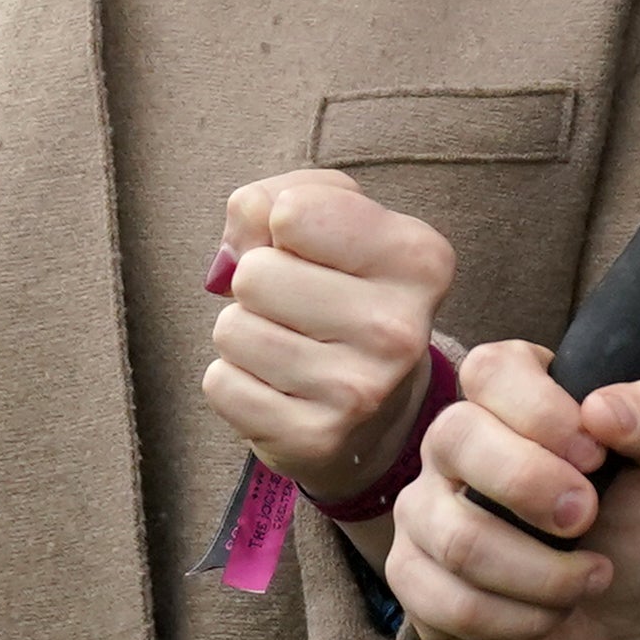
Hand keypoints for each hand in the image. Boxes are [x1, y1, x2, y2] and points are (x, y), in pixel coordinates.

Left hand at [202, 168, 454, 508]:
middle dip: (258, 283)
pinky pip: (220, 384)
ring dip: (245, 332)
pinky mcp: (314, 441)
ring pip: (232, 329)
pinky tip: (279, 386)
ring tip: (290, 345)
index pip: (293, 212)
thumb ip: (276, 198)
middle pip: (254, 273)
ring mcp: (360, 392)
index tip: (316, 252)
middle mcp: (400, 329)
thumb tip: (235, 244)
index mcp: (419, 259)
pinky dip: (235, 379)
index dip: (285, 224)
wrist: (376, 410)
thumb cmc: (343, 289)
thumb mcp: (331, 220)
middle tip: (297, 307)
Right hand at [389, 339, 639, 639]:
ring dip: (545, 573)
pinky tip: (549, 615)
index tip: (596, 454)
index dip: (541, 411)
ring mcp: (426, 514)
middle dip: (535, 489)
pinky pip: (451, 604)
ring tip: (587, 577)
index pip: (491, 370)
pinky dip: (521, 620)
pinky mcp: (417, 584)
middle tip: (588, 518)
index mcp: (513, 395)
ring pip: (458, 537)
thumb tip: (603, 407)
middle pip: (455, 438)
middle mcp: (455, 444)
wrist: (633, 626)